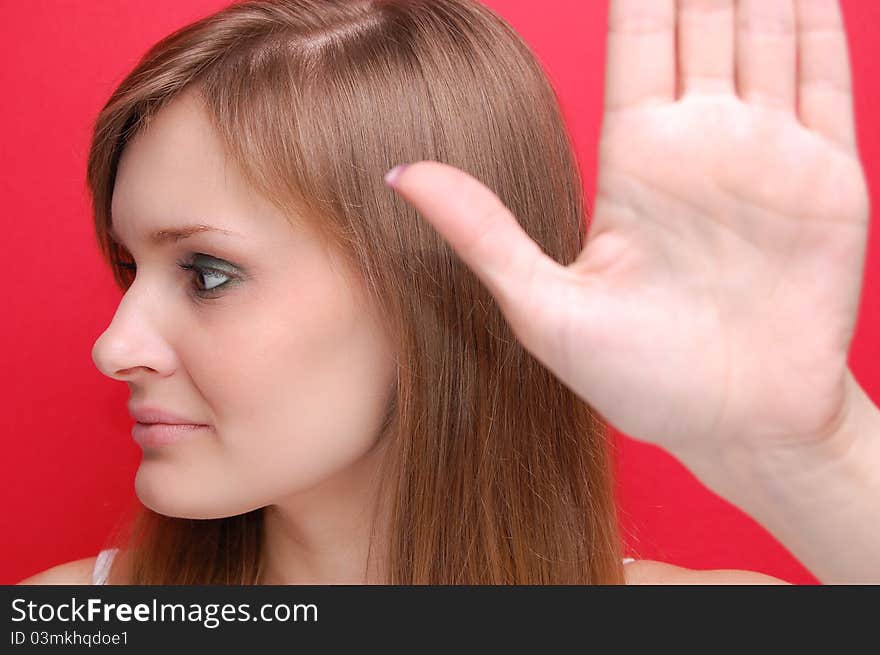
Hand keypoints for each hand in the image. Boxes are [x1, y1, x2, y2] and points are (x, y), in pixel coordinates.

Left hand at [385, 0, 869, 458]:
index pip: (640, 42)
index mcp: (636, 161)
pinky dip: (818, 22)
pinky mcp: (827, 177)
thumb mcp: (543, 306)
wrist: (734, 423)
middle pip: (703, 21)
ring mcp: (767, 155)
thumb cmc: (638, 379)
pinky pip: (825, 78)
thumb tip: (400, 172)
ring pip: (765, 34)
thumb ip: (481, 230)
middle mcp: (700, 144)